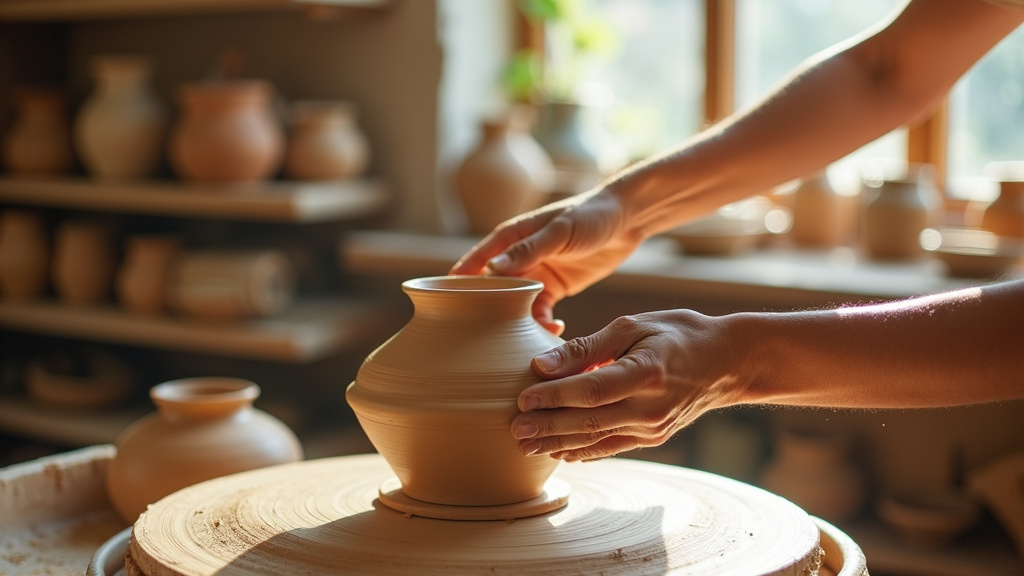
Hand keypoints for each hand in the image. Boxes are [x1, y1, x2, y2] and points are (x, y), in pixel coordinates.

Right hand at [450, 189, 641, 335]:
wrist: (627, 219)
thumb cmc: (590, 215)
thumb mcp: (560, 231)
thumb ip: (528, 250)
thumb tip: (492, 267)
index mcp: (512, 238)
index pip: (477, 261)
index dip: (460, 282)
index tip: (446, 304)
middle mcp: (519, 258)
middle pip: (492, 288)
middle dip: (488, 311)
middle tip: (487, 336)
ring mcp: (536, 274)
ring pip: (515, 305)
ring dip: (518, 322)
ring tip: (530, 336)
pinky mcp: (554, 288)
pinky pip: (539, 311)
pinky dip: (542, 324)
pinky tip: (553, 331)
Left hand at [509, 309, 746, 461]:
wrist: (727, 362)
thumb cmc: (677, 334)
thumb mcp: (634, 325)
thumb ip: (587, 347)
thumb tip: (542, 364)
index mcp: (646, 372)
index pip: (590, 389)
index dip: (554, 396)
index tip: (522, 398)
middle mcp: (650, 406)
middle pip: (588, 421)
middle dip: (547, 427)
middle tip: (513, 430)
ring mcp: (653, 427)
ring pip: (596, 439)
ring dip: (558, 444)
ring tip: (525, 445)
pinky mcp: (654, 438)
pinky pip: (612, 447)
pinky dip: (583, 451)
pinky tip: (559, 452)